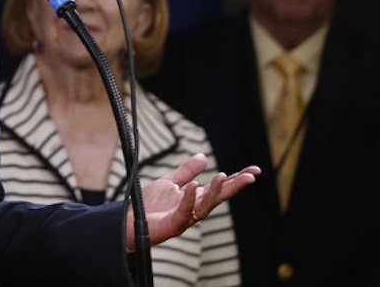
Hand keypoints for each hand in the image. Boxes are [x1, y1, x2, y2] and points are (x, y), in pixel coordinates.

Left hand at [125, 153, 259, 249]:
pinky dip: (188, 199)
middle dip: (234, 187)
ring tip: (222, 175)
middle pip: (219, 198)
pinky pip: (184, 212)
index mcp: (195, 198)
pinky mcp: (172, 225)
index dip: (237, 179)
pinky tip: (193, 186)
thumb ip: (186, 173)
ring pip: (205, 206)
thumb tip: (204, 157)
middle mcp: (194, 209)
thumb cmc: (148, 205)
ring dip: (214, 192)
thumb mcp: (168, 183)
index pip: (220, 188)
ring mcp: (185, 218)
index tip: (254, 170)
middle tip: (250, 177)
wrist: (129, 221)